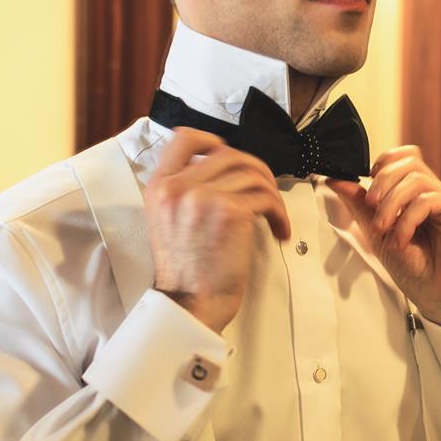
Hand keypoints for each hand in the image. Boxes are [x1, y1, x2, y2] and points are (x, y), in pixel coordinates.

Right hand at [146, 128, 291, 333]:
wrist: (190, 303)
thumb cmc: (186, 270)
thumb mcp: (168, 220)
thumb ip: (185, 191)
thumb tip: (223, 169)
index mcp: (160, 186)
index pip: (184, 137)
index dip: (212, 140)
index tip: (229, 154)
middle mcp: (179, 187)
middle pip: (230, 154)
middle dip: (256, 171)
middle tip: (266, 194)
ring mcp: (204, 197)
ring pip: (253, 174)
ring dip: (272, 194)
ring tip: (274, 216)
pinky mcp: (231, 213)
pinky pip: (267, 198)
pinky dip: (280, 213)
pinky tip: (279, 229)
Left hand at [327, 147, 440, 337]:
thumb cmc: (418, 272)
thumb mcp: (378, 236)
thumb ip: (361, 207)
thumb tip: (336, 181)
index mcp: (416, 195)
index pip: (400, 158)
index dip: (381, 166)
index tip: (367, 194)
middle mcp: (433, 192)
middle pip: (407, 159)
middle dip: (381, 182)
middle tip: (371, 209)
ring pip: (415, 177)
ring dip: (392, 204)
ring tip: (384, 231)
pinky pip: (428, 199)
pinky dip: (408, 219)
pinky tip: (403, 240)